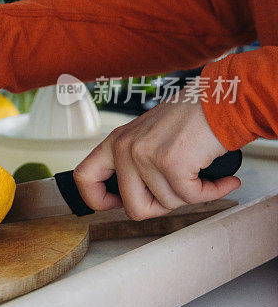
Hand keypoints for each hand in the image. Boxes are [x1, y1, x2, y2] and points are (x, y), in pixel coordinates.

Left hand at [74, 86, 240, 219]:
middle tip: (179, 191)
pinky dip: (212, 192)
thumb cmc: (192, 119)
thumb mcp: (148, 137)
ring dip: (192, 194)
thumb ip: (134, 164)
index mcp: (115, 141)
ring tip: (202, 174)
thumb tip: (131, 199)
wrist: (222, 98)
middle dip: (162, 207)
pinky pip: (190, 198)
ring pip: (166, 204)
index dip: (98, 200)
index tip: (118, 204)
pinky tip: (222, 180)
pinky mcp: (171, 163)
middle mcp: (125, 148)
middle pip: (133, 207)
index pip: (84, 177)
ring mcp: (145, 155)